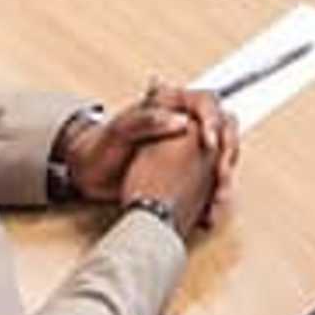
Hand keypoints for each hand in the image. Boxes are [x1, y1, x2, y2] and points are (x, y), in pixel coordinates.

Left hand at [60, 79, 219, 202]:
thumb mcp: (120, 131)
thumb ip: (146, 120)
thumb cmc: (99, 148)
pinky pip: (211, 180)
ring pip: (222, 158)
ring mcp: (188, 148)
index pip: (207, 103)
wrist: (87, 175)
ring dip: (225, 179)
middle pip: (224, 130)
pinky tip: (209, 212)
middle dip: (227, 154)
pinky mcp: (188, 172)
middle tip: (221, 175)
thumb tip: (181, 121)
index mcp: (171, 104)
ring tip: (217, 200)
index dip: (214, 121)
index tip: (209, 142)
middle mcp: (185, 123)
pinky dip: (214, 195)